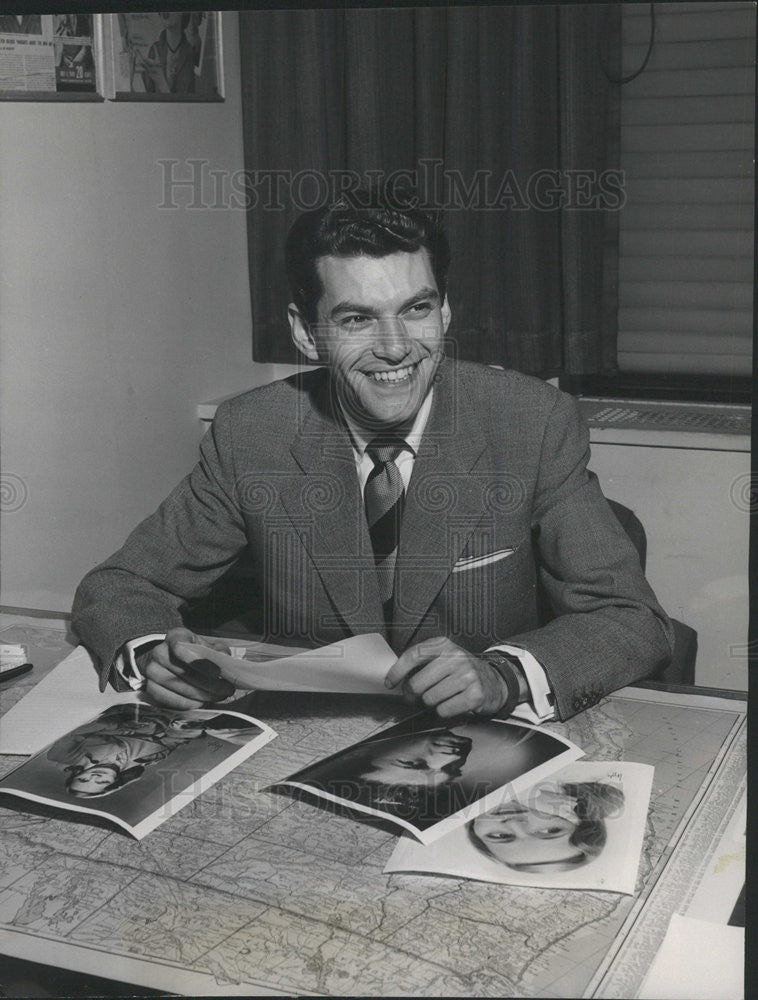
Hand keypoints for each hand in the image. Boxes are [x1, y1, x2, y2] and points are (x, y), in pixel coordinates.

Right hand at [138, 627, 234, 709]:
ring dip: (199, 694)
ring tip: (217, 697)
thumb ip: (218, 651)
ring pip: (175, 685)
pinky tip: (201, 703)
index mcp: (175, 636)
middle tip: (226, 690)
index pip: (181, 647)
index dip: (199, 662)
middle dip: (207, 683)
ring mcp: (152, 670)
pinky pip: (167, 699)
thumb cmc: (195, 653)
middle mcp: (159, 651)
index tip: (217, 673)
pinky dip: (186, 703)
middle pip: (181, 670)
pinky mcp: (150, 688)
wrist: (173, 661)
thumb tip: (224, 659)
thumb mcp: (208, 646)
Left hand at [384, 637, 509, 717]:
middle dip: (412, 695)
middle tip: (416, 697)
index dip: (398, 670)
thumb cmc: (463, 671)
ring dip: (431, 703)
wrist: (495, 682)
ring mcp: (467, 675)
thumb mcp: (445, 658)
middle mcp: (456, 657)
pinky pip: (444, 710)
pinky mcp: (475, 694)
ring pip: (429, 699)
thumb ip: (423, 663)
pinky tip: (453, 704)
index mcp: (445, 646)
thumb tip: (396, 678)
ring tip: (441, 697)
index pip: (414, 655)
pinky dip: (444, 711)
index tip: (390, 682)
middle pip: (418, 683)